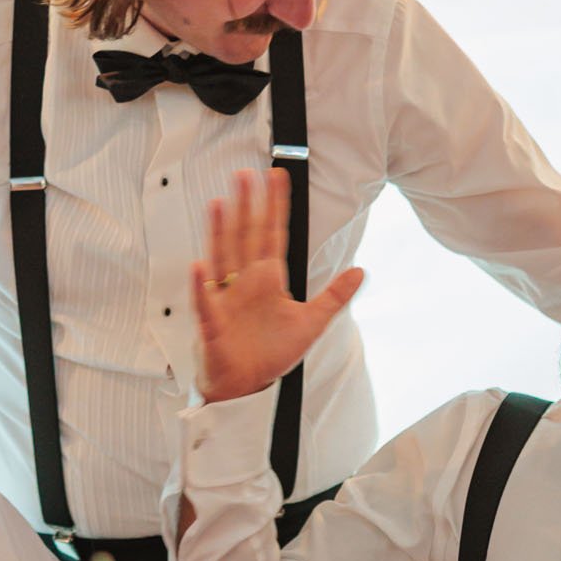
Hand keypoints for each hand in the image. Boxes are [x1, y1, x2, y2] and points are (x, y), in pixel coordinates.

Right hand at [192, 169, 363, 403]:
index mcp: (268, 279)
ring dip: (219, 232)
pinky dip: (201, 285)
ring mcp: (227, 299)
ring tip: (219, 204)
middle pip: (245, 236)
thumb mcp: (312, 322)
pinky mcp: (213, 322)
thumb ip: (335, 296)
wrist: (247, 385)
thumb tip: (360, 271)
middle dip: (246, 206)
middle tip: (245, 174)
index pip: (272, 234)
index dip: (274, 206)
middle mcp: (246, 282)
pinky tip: (199, 265)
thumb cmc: (271, 353)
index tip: (277, 177)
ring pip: (222, 258)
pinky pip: (205, 301)